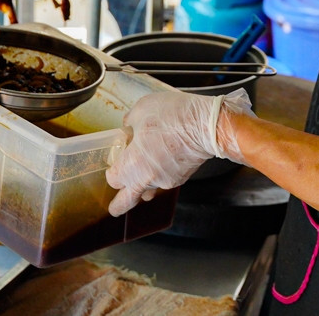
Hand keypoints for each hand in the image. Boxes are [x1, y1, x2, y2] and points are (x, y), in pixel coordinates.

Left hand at [105, 89, 251, 216]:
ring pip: (149, 191)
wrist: (207, 125)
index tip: (112, 165)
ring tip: (141, 178)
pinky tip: (163, 159)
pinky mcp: (182, 178)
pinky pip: (165, 181)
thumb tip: (129, 126)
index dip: (111, 172)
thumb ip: (130, 122)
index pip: (114, 180)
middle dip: (119, 205)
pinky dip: (160, 174)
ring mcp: (166, 181)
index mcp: (133, 164)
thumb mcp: (142, 110)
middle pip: (128, 201)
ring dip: (142, 188)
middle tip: (113, 208)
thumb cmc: (173, 116)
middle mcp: (148, 179)